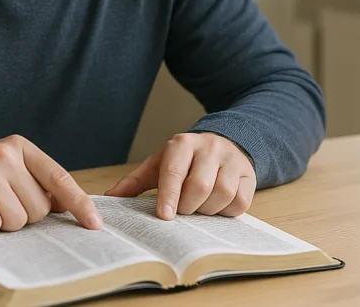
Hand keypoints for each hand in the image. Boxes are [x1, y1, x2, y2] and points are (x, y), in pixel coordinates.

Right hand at [0, 134, 102, 233]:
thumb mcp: (9, 172)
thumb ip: (37, 184)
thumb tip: (68, 206)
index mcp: (20, 146)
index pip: (58, 178)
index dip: (79, 203)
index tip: (94, 223)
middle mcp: (3, 153)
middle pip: (38, 208)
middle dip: (22, 214)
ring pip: (17, 220)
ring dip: (2, 222)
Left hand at [104, 132, 255, 219]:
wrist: (224, 143)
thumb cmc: (185, 160)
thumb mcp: (159, 164)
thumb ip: (135, 182)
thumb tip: (109, 199)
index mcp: (182, 144)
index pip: (174, 171)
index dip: (169, 196)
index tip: (164, 216)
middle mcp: (209, 148)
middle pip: (199, 186)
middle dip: (187, 207)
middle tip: (181, 212)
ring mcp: (232, 160)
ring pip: (221, 194)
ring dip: (207, 210)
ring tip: (198, 208)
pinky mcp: (249, 175)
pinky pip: (240, 202)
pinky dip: (226, 211)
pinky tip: (216, 207)